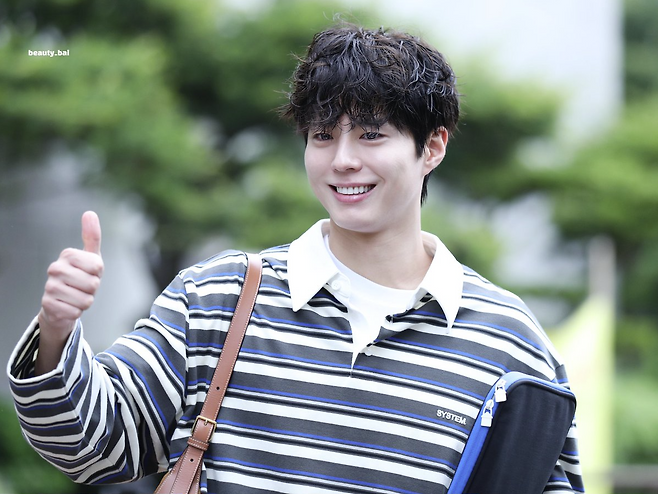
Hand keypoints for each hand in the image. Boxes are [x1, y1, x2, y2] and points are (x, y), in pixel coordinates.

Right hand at [35, 211, 103, 374]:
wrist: (61, 302)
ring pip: (86, 300)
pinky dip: (77, 312)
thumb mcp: (90, 257)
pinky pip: (76, 312)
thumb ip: (92, 236)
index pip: (98, 267)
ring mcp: (50, 287)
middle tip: (82, 287)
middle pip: (93, 284)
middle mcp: (55, 268)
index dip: (98, 274)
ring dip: (85, 301)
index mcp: (67, 255)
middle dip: (93, 289)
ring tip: (76, 296)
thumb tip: (89, 213)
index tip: (89, 273)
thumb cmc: (80, 277)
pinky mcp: (48, 305)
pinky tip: (68, 306)